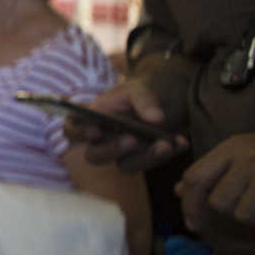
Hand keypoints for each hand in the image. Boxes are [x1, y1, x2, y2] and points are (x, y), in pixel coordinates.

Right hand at [67, 77, 188, 171]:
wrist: (165, 98)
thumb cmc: (140, 92)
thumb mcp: (141, 89)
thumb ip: (145, 100)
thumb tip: (156, 119)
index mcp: (92, 118)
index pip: (73, 129)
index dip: (79, 132)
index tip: (95, 130)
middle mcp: (103, 139)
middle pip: (95, 155)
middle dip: (111, 150)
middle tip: (132, 140)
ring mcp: (123, 152)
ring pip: (125, 165)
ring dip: (146, 157)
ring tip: (166, 144)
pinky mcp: (143, 159)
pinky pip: (151, 163)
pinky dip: (167, 154)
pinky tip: (181, 142)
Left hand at [177, 132, 254, 234]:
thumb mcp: (241, 154)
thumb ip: (211, 171)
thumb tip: (178, 191)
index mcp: (232, 147)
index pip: (195, 178)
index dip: (190, 204)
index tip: (193, 223)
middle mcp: (249, 158)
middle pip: (218, 201)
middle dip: (231, 210)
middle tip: (249, 204)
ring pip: (243, 214)